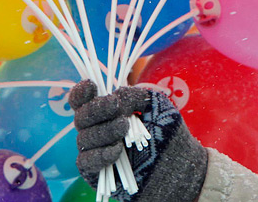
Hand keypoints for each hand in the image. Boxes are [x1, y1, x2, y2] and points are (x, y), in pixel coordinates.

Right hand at [70, 79, 207, 201]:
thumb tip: (114, 95)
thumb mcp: (154, 105)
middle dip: (97, 109)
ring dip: (105, 130)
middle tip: (116, 106)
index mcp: (104, 110)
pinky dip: (100, 154)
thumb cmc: (165, 131)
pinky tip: (117, 151)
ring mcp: (93, 150)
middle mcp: (95, 128)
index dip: (81, 92)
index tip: (92, 86)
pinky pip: (86, 161)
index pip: (82, 99)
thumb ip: (133, 95)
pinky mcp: (94, 172)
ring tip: (124, 127)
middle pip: (81, 117)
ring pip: (84, 138)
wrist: (176, 164)